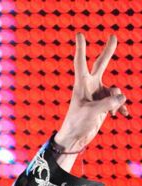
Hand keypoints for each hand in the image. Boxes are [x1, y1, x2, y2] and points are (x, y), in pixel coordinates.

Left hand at [56, 33, 128, 158]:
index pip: (80, 63)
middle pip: (100, 65)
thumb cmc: (77, 123)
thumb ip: (108, 103)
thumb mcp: (92, 113)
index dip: (81, 49)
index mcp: (81, 85)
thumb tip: (122, 98)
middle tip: (113, 36)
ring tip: (113, 111)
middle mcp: (90, 86)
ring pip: (114, 89)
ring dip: (116, 99)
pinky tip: (124, 114)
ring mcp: (98, 94)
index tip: (79, 34)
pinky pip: (117, 100)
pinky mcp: (104, 103)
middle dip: (108, 51)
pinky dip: (120, 107)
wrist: (75, 138)